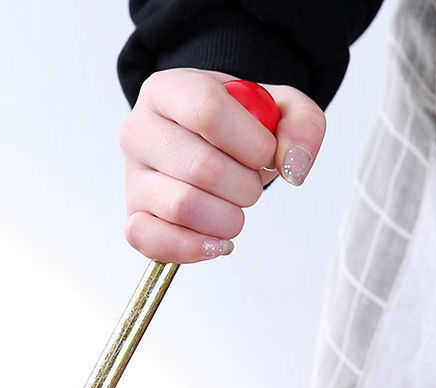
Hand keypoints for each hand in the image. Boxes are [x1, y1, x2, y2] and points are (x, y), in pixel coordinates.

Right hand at [119, 68, 324, 262]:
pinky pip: (151, 240)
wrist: (207, 150)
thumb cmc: (236, 130)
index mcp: (167, 90)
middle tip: (250, 184)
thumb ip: (302, 124)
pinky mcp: (134, 218)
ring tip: (234, 210)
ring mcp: (133, 179)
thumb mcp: (278, 108)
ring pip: (183, 207)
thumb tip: (293, 166)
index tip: (266, 154)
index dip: (251, 141)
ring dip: (228, 219)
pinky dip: (193, 248)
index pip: (207, 109)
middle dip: (246, 186)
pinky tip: (217, 242)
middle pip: (201, 167)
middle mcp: (139, 132)